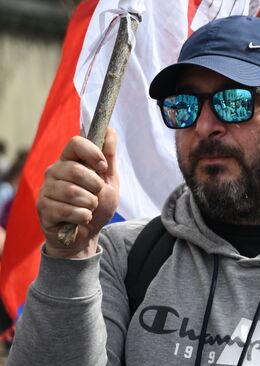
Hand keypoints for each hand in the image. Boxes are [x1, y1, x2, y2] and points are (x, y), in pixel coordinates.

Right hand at [38, 129, 119, 258]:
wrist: (87, 234)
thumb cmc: (96, 205)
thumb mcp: (109, 182)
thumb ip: (109, 158)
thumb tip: (111, 131)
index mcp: (70, 161)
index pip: (75, 143)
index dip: (92, 153)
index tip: (103, 167)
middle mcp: (54, 172)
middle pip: (74, 169)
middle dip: (94, 185)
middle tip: (97, 195)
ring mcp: (46, 189)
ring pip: (71, 192)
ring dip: (89, 203)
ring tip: (89, 208)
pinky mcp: (42, 207)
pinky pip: (67, 210)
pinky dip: (82, 216)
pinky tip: (81, 218)